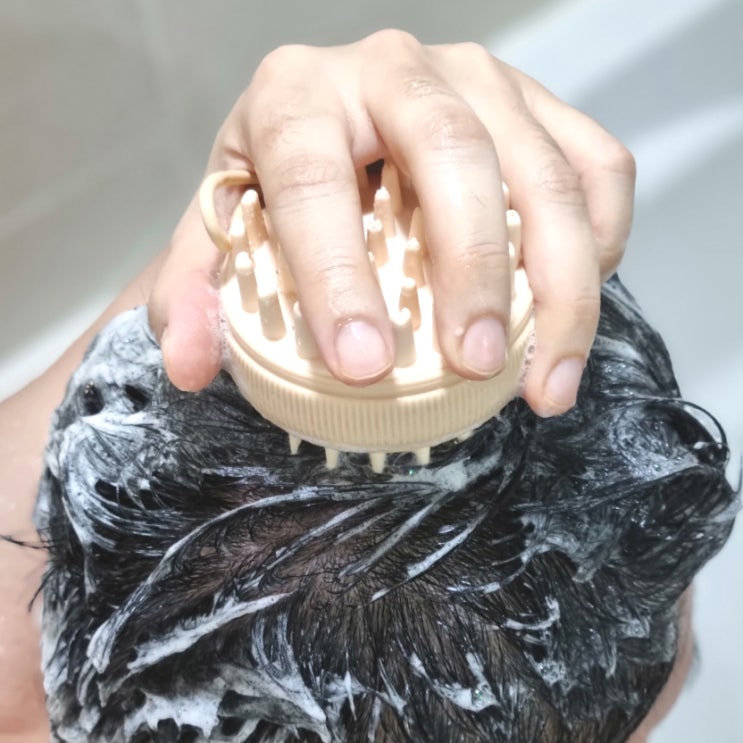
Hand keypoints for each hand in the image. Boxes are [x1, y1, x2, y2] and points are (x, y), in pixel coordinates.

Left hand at [149, 30, 634, 415]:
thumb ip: (193, 299)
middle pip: (455, 157)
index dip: (339, 277)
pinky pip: (598, 167)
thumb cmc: (274, 201)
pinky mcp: (539, 106)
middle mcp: (391, 69)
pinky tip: (574, 305)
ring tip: (546, 382)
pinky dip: (603, 242)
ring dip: (563, 286)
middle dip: (472, 272)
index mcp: (295, 95)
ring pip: (547, 172)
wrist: (332, 143)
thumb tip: (189, 368)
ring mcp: (479, 79)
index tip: (364, 366)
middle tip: (473, 366)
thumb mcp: (216, 244)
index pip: (315, 179)